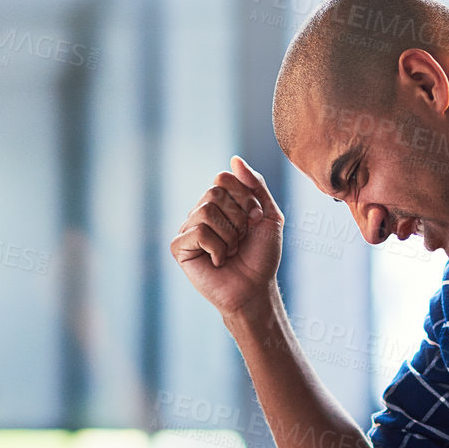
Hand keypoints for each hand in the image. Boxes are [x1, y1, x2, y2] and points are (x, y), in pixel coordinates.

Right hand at [170, 156, 283, 319]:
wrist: (256, 289)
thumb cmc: (262, 256)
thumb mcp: (269, 216)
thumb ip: (255, 185)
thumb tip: (234, 159)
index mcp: (219, 202)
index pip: (223, 178)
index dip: (245, 198)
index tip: (255, 219)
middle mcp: (200, 211)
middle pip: (214, 193)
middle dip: (238, 218)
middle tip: (242, 239)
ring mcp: (188, 228)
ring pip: (206, 212)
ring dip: (229, 235)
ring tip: (231, 251)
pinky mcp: (179, 247)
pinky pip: (198, 232)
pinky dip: (217, 248)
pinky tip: (219, 261)